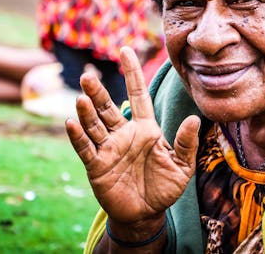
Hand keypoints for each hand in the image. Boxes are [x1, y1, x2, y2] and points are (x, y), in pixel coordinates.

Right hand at [66, 46, 200, 226]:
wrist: (146, 215)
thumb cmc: (164, 188)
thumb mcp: (181, 166)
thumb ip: (186, 143)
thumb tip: (193, 119)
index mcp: (145, 129)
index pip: (137, 94)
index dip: (132, 72)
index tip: (125, 50)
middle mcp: (124, 134)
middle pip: (108, 107)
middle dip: (98, 92)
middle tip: (88, 75)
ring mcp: (108, 148)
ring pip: (94, 125)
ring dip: (87, 112)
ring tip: (82, 97)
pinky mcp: (97, 166)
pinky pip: (85, 148)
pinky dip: (78, 136)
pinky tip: (71, 122)